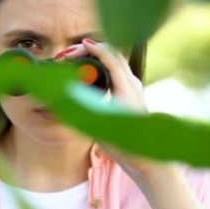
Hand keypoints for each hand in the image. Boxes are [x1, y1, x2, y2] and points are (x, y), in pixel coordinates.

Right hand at [56, 38, 172, 180]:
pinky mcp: (132, 93)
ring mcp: (134, 87)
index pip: (110, 58)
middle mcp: (133, 84)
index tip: (75, 48)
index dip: (92, 49)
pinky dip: (101, 65)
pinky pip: (116, 71)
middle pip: (113, 54)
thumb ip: (84, 106)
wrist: (146, 160)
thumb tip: (63, 94)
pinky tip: (88, 73)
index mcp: (126, 89)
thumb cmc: (124, 146)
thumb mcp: (100, 125)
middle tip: (69, 55)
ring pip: (115, 61)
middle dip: (91, 50)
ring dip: (96, 57)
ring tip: (75, 61)